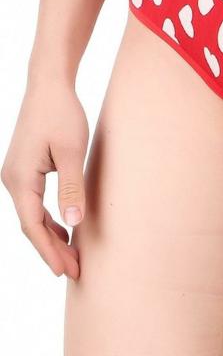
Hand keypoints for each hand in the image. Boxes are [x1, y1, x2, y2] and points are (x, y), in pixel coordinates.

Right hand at [1, 75, 88, 280]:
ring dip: (51, 236)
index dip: (49, 251)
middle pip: (31, 225)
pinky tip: (64, 228)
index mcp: (20, 178)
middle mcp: (12, 179)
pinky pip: (33, 203)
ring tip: (73, 256)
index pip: (33, 226)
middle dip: (52, 249)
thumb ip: (71, 187)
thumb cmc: (61, 112)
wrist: (48, 83)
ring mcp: (16, 174)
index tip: (64, 272)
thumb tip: (73, 224)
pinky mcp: (24, 168)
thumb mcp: (72, 150)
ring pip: (32, 215)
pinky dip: (48, 219)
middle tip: (76, 271)